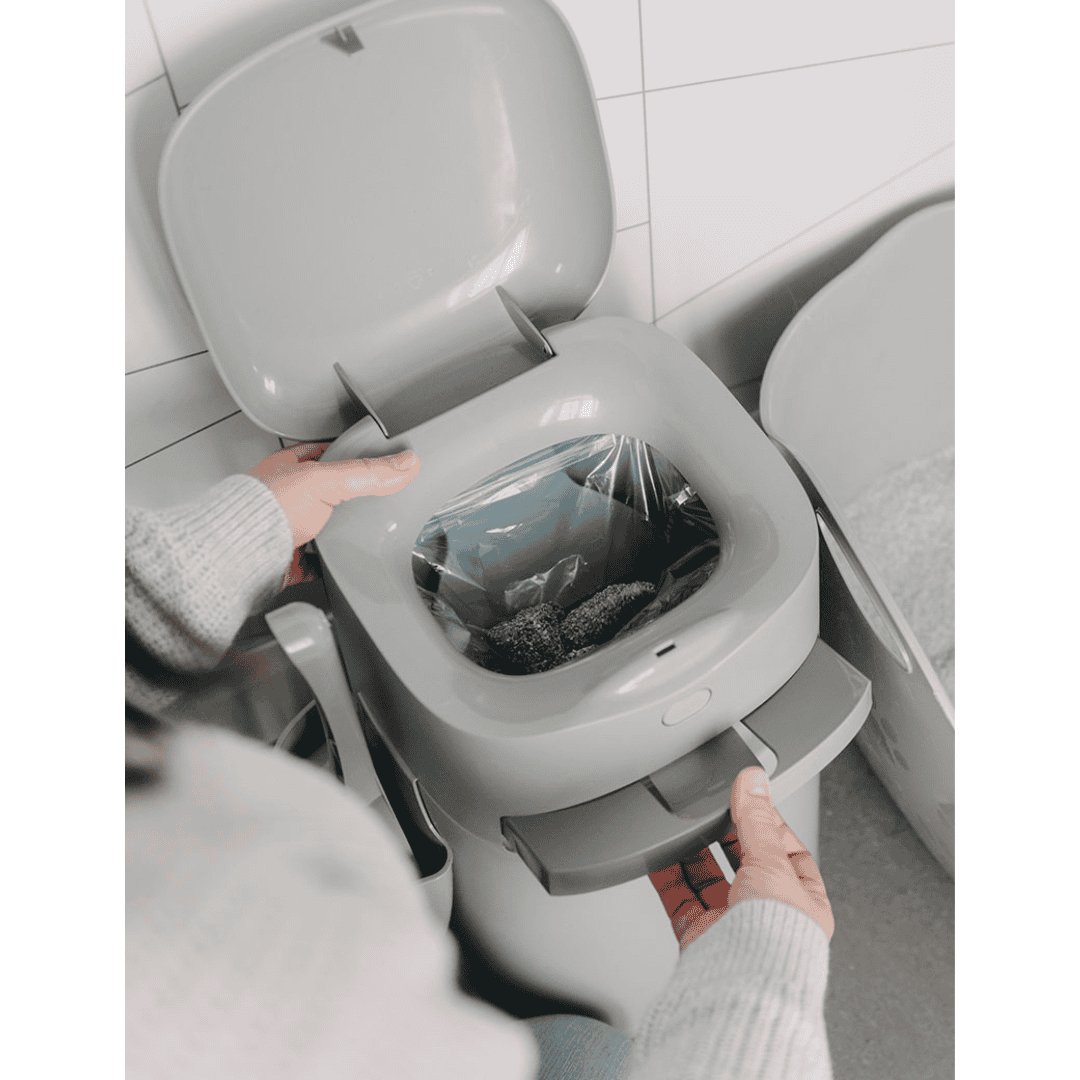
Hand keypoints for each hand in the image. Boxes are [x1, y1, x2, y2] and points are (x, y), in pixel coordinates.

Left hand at [248, 442, 421, 548]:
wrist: (240, 556)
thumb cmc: (263, 510)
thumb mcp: (324, 481)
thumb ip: (366, 473)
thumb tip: (405, 463)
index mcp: (289, 468)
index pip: (326, 453)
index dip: (350, 453)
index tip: (374, 458)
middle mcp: (285, 497)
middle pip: (325, 493)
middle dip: (347, 499)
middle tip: (374, 499)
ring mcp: (285, 529)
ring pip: (320, 527)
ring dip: (338, 532)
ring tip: (363, 532)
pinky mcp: (287, 559)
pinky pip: (314, 561)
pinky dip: (328, 564)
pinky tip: (342, 564)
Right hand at [648, 767, 833, 949]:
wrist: (744, 985)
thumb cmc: (777, 940)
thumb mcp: (771, 862)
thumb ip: (756, 818)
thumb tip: (754, 781)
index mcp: (803, 902)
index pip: (788, 851)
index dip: (768, 823)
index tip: (747, 798)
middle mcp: (768, 915)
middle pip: (744, 863)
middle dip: (726, 836)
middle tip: (711, 808)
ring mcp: (733, 926)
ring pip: (709, 878)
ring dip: (694, 851)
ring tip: (683, 825)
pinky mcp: (700, 936)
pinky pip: (680, 897)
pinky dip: (667, 875)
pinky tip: (658, 854)